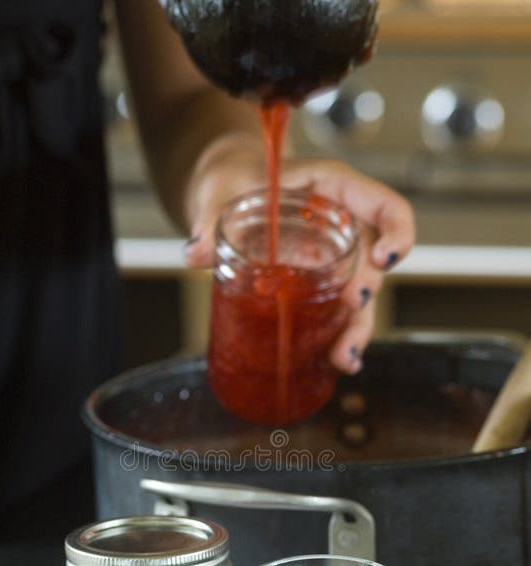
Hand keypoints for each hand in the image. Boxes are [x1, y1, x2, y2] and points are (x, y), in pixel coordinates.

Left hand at [185, 146, 414, 374]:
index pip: (387, 207)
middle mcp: (344, 227)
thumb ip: (213, 217)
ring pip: (360, 296)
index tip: (386, 259)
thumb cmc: (237, 176)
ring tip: (343, 358)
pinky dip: (337, 335)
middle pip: (375, 262)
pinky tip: (333, 361)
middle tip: (350, 308)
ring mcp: (334, 260)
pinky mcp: (319, 285)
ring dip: (356, 328)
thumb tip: (196, 251)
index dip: (398, 232)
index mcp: (335, 191)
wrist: (229, 190)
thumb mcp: (226, 189)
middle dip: (367, 291)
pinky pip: (337, 311)